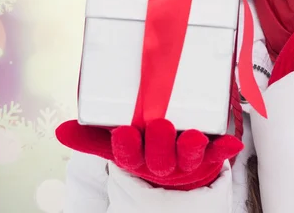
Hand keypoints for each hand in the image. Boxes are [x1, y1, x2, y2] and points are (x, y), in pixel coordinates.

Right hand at [56, 119, 243, 189]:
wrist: (176, 168)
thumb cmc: (144, 148)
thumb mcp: (118, 143)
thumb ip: (92, 137)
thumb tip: (61, 131)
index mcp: (139, 158)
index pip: (128, 156)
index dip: (127, 147)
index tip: (123, 132)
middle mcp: (162, 162)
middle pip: (159, 159)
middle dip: (159, 145)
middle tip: (159, 125)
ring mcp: (186, 161)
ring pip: (187, 158)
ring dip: (189, 148)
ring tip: (190, 135)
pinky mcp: (208, 156)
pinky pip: (217, 154)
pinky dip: (224, 149)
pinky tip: (232, 143)